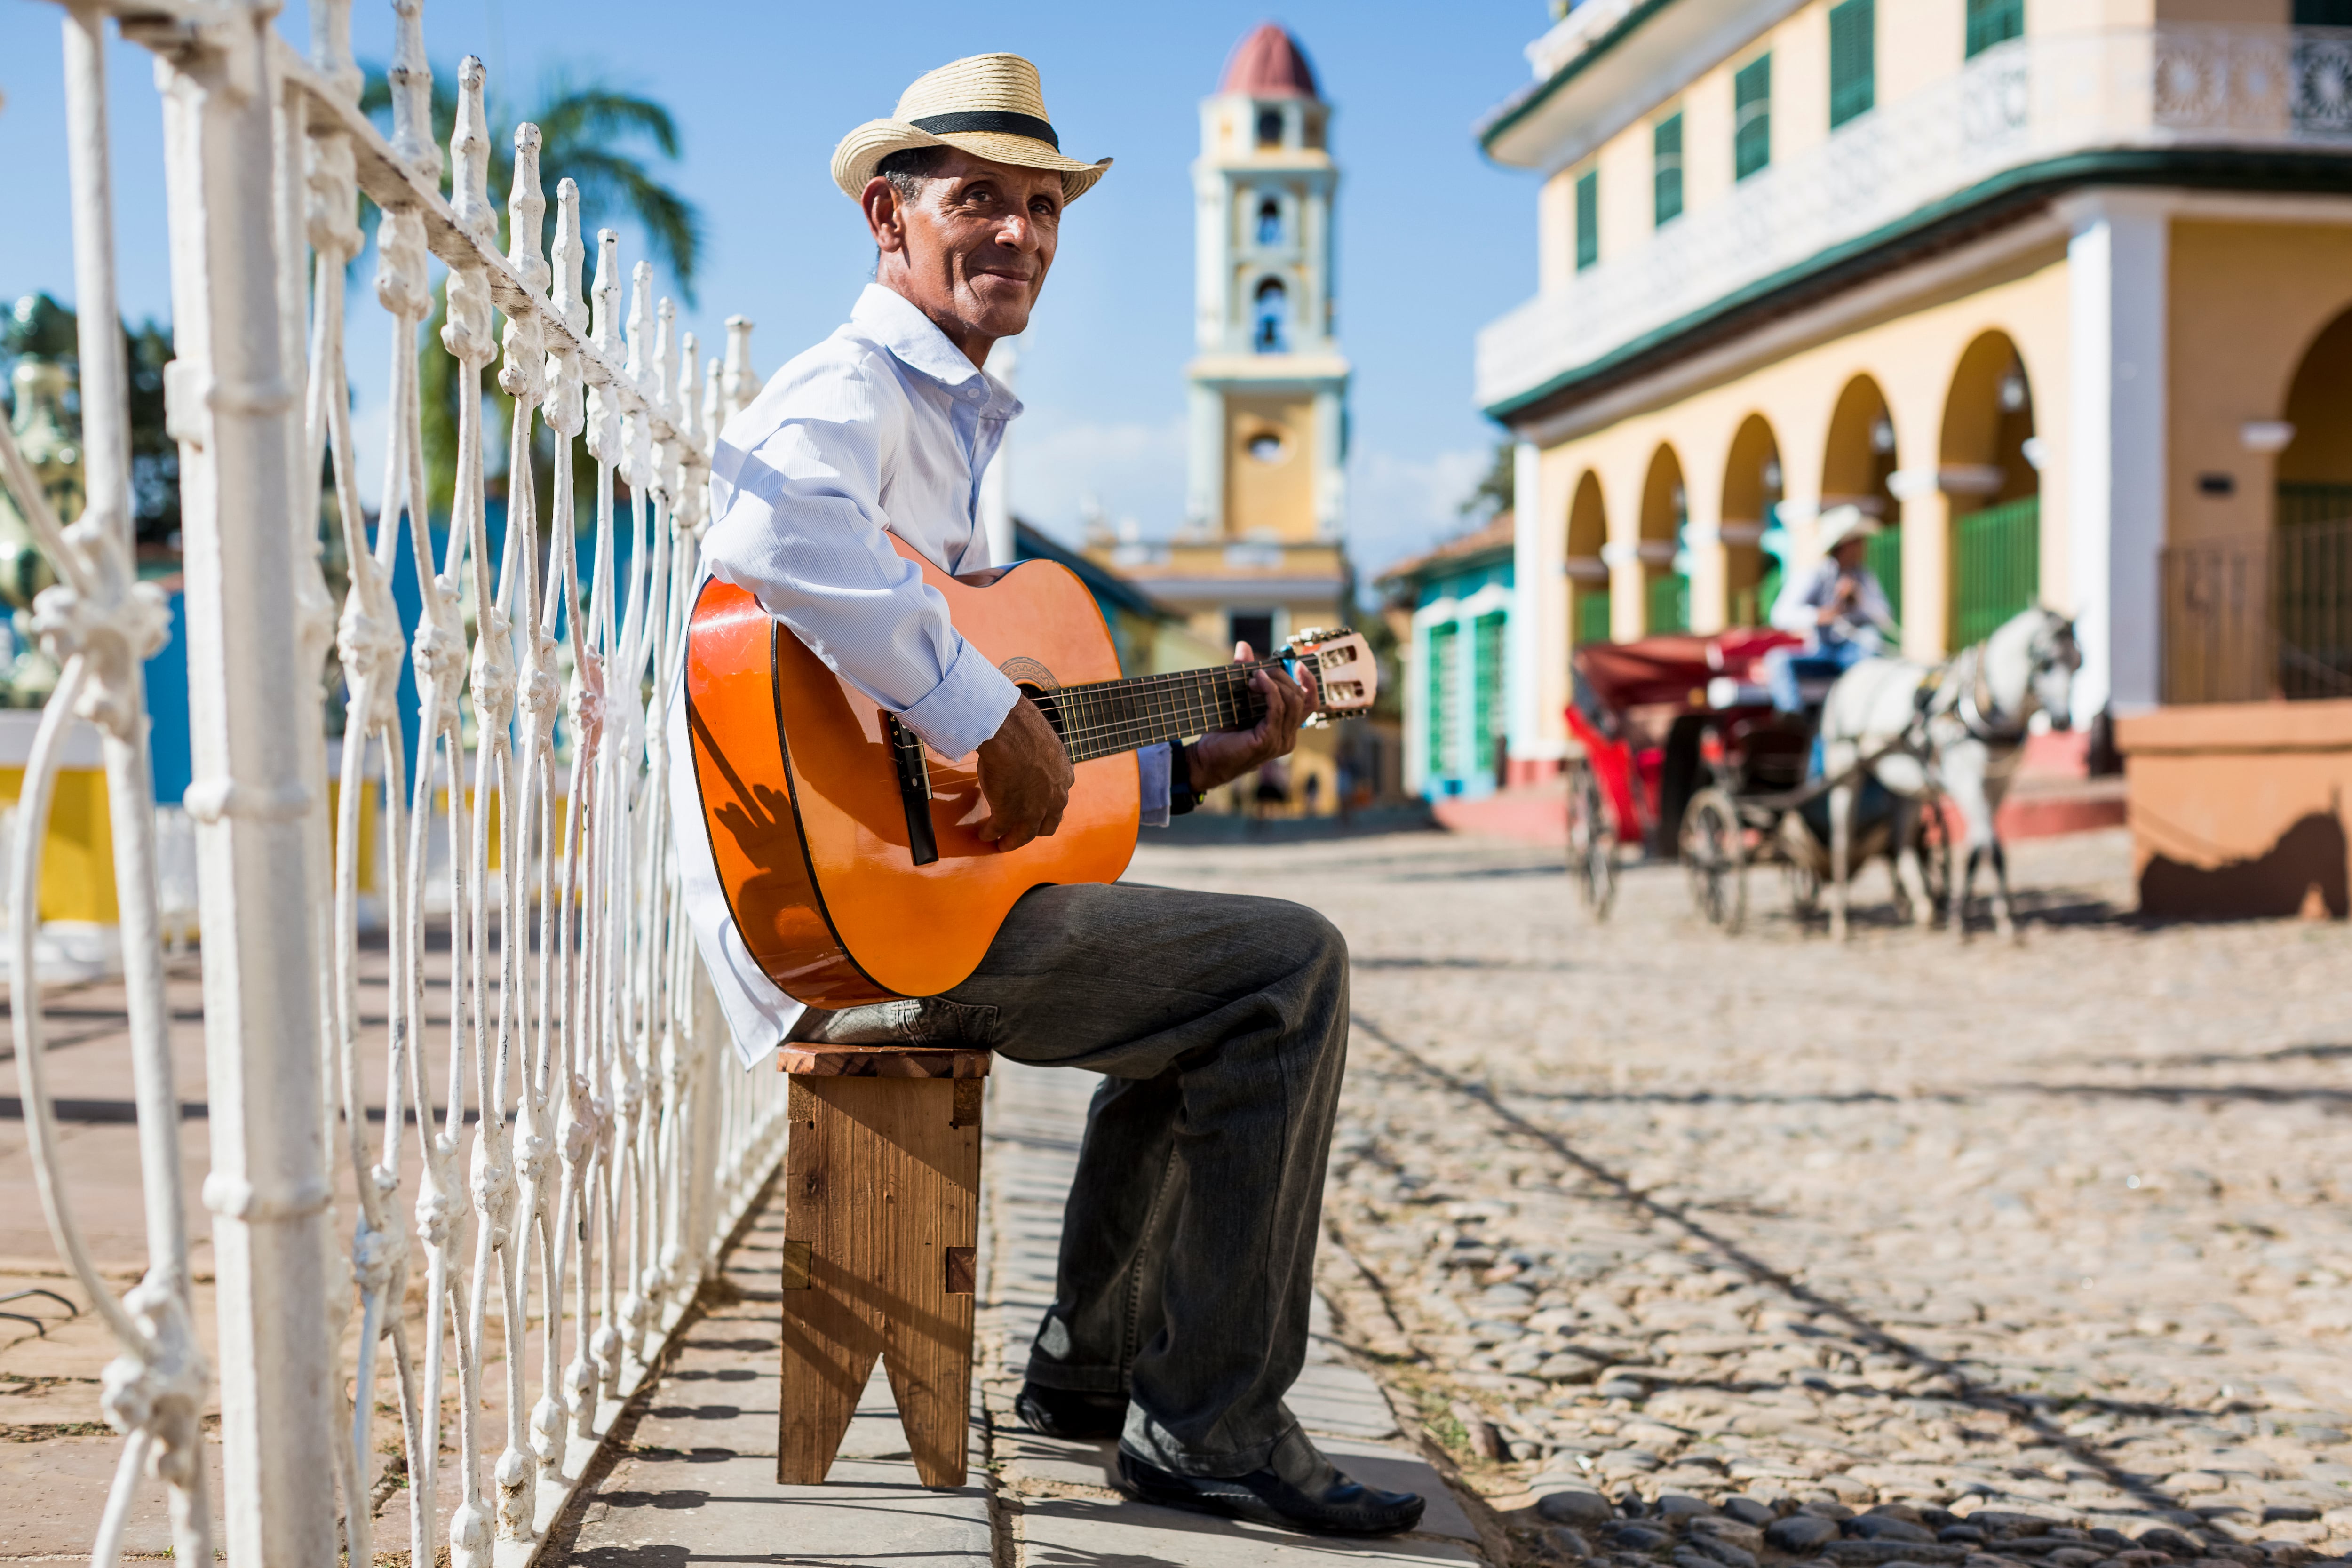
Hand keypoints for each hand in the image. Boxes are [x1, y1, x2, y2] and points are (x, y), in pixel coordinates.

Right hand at [974, 695, 1071, 851]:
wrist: (1008, 730)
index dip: (1046, 809)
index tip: (1037, 811)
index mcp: (1064, 778)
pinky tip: (985, 835)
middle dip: (1035, 830)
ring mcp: (1033, 809)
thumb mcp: (1045, 744)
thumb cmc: (1023, 727)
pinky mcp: (1009, 814)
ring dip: (1012, 841)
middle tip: (1022, 832)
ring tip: (1003, 843)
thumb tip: (1032, 753)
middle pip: (1047, 824)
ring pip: (1025, 834)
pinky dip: (991, 834)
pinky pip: (999, 829)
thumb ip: (1044, 758)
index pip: (1058, 802)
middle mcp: (1054, 798)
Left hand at [1188, 641, 1313, 793]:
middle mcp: (1288, 737)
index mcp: (1286, 729)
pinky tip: (1258, 681)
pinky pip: (1278, 709)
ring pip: (1293, 701)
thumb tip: (1244, 645)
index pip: (1310, 704)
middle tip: (1258, 672)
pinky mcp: (1268, 741)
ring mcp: (1280, 741)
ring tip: (1254, 678)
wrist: (1205, 760)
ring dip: (1275, 683)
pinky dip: (1270, 691)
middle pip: (1301, 698)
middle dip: (1282, 677)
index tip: (1298, 664)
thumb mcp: (1237, 700)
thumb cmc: (1222, 734)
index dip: (1309, 682)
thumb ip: (1244, 674)